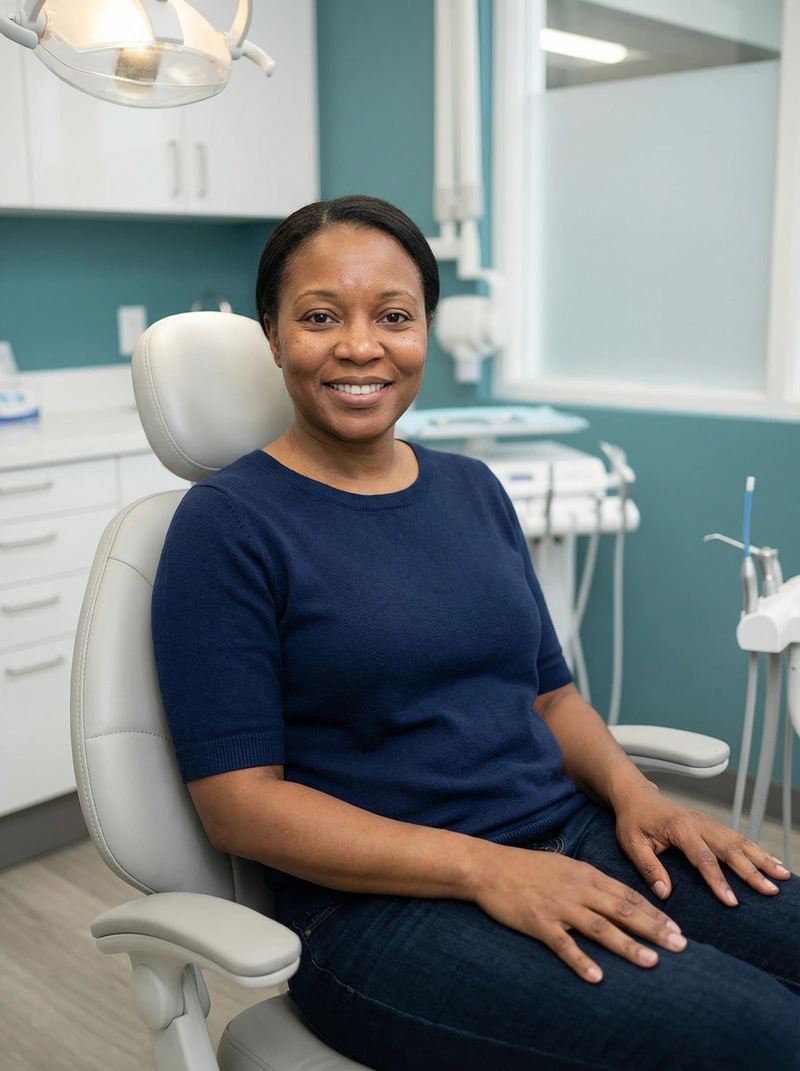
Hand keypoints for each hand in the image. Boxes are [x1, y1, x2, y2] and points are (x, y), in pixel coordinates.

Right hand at [472, 842, 686, 983]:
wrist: (489, 867)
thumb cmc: (527, 867)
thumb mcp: (565, 866)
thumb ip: (590, 881)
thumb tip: (617, 898)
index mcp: (585, 874)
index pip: (628, 895)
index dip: (655, 913)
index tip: (677, 929)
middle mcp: (577, 889)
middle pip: (622, 910)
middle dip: (654, 929)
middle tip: (680, 946)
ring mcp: (558, 906)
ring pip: (599, 927)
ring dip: (628, 946)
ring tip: (651, 962)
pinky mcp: (538, 922)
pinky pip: (563, 944)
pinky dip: (581, 960)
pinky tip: (598, 977)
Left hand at [614, 786, 791, 905]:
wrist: (637, 795)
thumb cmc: (633, 820)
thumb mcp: (631, 843)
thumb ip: (648, 867)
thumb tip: (665, 893)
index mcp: (680, 828)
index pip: (703, 858)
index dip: (718, 880)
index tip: (732, 902)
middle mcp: (699, 823)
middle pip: (730, 850)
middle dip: (751, 872)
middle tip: (770, 891)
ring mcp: (709, 822)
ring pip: (740, 842)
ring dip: (762, 859)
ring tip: (783, 876)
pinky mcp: (712, 825)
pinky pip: (738, 838)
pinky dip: (757, 850)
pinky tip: (772, 862)